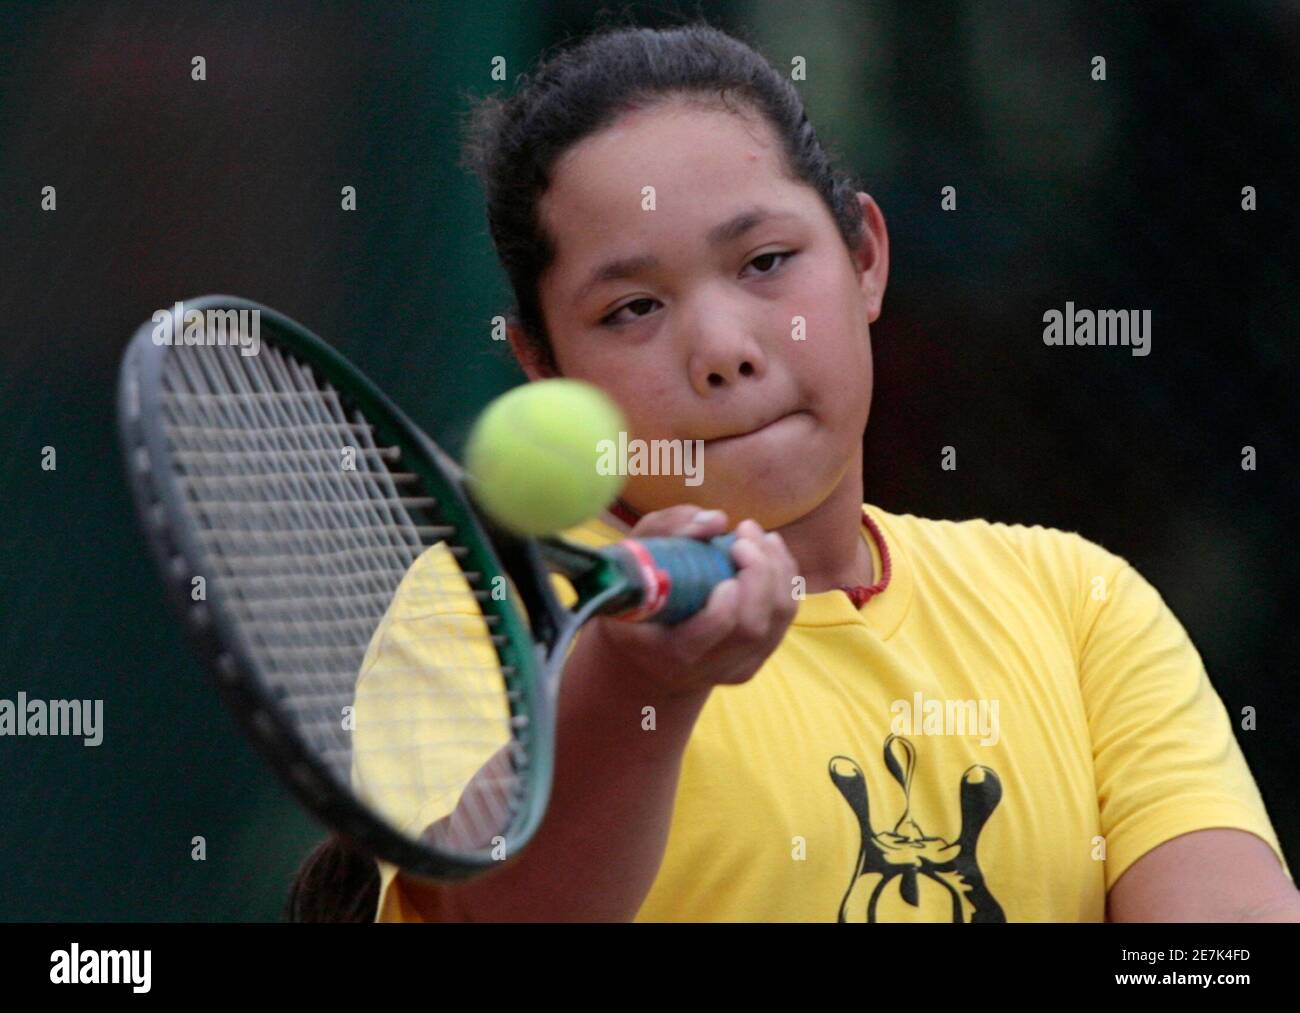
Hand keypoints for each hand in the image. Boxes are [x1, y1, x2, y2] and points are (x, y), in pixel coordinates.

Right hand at [585, 504, 798, 697]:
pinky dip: (785, 576)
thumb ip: (665, 533)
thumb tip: (716, 520)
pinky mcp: (758, 657)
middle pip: (752, 626)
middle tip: (744, 532)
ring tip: (758, 535)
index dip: (725, 603)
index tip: (726, 559)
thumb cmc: (634, 599)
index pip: (710, 634)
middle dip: (759, 572)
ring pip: (777, 619)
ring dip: (776, 568)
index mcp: (670, 652)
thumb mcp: (630, 562)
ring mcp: (738, 666)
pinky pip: (785, 615)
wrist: (646, 659)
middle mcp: (708, 668)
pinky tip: (770, 549)